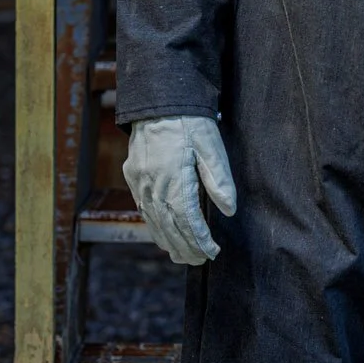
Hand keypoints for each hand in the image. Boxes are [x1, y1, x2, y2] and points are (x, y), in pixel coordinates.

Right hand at [122, 115, 236, 265]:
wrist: (158, 101)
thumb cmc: (189, 122)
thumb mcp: (211, 146)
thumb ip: (219, 179)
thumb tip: (229, 210)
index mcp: (174, 177)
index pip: (187, 218)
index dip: (199, 239)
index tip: (212, 252)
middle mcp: (153, 183)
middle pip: (169, 225)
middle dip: (185, 246)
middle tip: (199, 261)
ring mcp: (140, 181)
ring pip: (153, 220)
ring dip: (168, 241)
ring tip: (182, 257)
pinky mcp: (134, 177)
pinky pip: (143, 209)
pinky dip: (154, 226)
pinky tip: (162, 236)